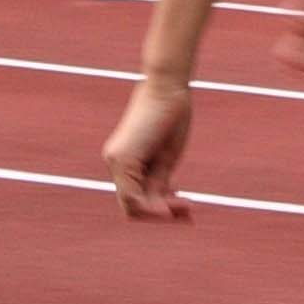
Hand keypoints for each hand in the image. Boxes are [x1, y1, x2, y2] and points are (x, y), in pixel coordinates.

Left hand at [103, 72, 197, 219]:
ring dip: (160, 213)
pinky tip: (176, 204)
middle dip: (160, 214)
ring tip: (187, 207)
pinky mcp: (121, 159)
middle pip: (133, 207)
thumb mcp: (166, 159)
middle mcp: (114, 162)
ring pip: (133, 206)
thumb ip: (159, 183)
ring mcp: (115, 161)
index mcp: (124, 162)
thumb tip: (161, 209)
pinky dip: (154, 207)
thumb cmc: (171, 116)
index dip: (159, 211)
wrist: (168, 88)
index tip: (186, 208)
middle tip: (189, 212)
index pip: (136, 200)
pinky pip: (132, 198)